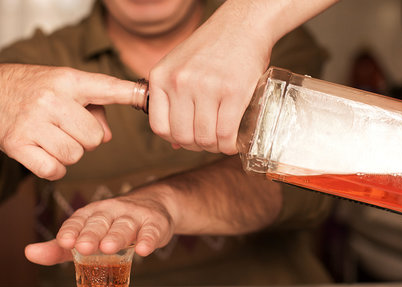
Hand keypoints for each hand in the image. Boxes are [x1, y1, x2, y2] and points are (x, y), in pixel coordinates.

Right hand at [0, 64, 139, 179]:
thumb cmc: (37, 91)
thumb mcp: (66, 87)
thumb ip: (95, 109)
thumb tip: (107, 138)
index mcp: (68, 81)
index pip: (106, 87)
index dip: (131, 93)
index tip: (149, 97)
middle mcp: (50, 100)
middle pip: (94, 138)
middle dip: (87, 140)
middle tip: (69, 129)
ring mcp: (32, 123)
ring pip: (75, 156)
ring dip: (70, 154)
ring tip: (54, 138)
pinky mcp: (17, 145)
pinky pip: (54, 170)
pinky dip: (54, 168)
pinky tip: (44, 153)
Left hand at [24, 191, 174, 264]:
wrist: (155, 209)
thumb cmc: (114, 226)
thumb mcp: (86, 236)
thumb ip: (59, 248)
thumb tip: (29, 253)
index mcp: (92, 213)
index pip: (79, 220)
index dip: (72, 230)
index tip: (64, 241)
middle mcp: (111, 211)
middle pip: (100, 222)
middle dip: (91, 234)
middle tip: (83, 247)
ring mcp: (134, 217)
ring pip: (124, 226)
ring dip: (116, 236)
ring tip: (108, 248)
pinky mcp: (155, 224)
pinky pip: (151, 231)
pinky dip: (147, 240)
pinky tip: (143, 249)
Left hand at [147, 2, 272, 153]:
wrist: (242, 25)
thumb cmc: (211, 48)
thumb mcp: (179, 67)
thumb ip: (172, 101)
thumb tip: (174, 144)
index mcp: (161, 77)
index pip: (159, 127)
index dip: (175, 140)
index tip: (188, 138)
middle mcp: (179, 82)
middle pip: (183, 137)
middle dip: (197, 146)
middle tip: (209, 141)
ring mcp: (206, 87)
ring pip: (205, 138)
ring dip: (215, 147)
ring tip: (222, 139)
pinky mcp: (233, 92)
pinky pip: (226, 133)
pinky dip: (230, 145)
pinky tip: (233, 141)